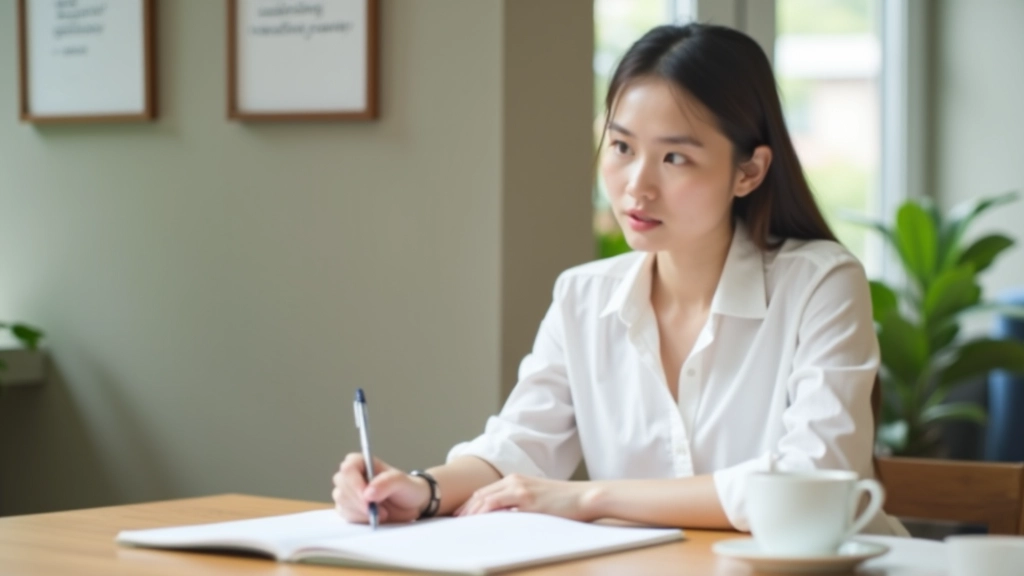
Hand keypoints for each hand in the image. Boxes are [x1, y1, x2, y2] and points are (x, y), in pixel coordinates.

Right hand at [332, 453, 430, 523]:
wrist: (411, 506)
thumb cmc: (406, 488)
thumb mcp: (402, 482)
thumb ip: (387, 483)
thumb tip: (368, 493)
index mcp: (363, 463)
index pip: (348, 467)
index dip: (354, 482)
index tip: (367, 497)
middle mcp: (352, 476)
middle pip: (342, 484)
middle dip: (358, 499)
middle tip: (376, 509)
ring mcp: (349, 492)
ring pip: (341, 500)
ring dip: (360, 511)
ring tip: (382, 513)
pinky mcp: (348, 508)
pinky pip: (345, 514)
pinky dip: (359, 519)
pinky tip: (374, 518)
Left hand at [454, 474, 596, 521]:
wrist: (585, 497)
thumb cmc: (565, 502)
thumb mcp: (537, 499)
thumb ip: (519, 503)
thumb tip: (504, 517)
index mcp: (516, 479)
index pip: (485, 492)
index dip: (469, 504)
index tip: (460, 517)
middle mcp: (515, 481)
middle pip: (480, 495)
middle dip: (465, 509)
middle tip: (454, 523)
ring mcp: (520, 489)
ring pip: (485, 499)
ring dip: (470, 512)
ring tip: (460, 525)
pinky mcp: (527, 499)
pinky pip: (499, 505)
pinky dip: (484, 513)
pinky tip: (478, 522)